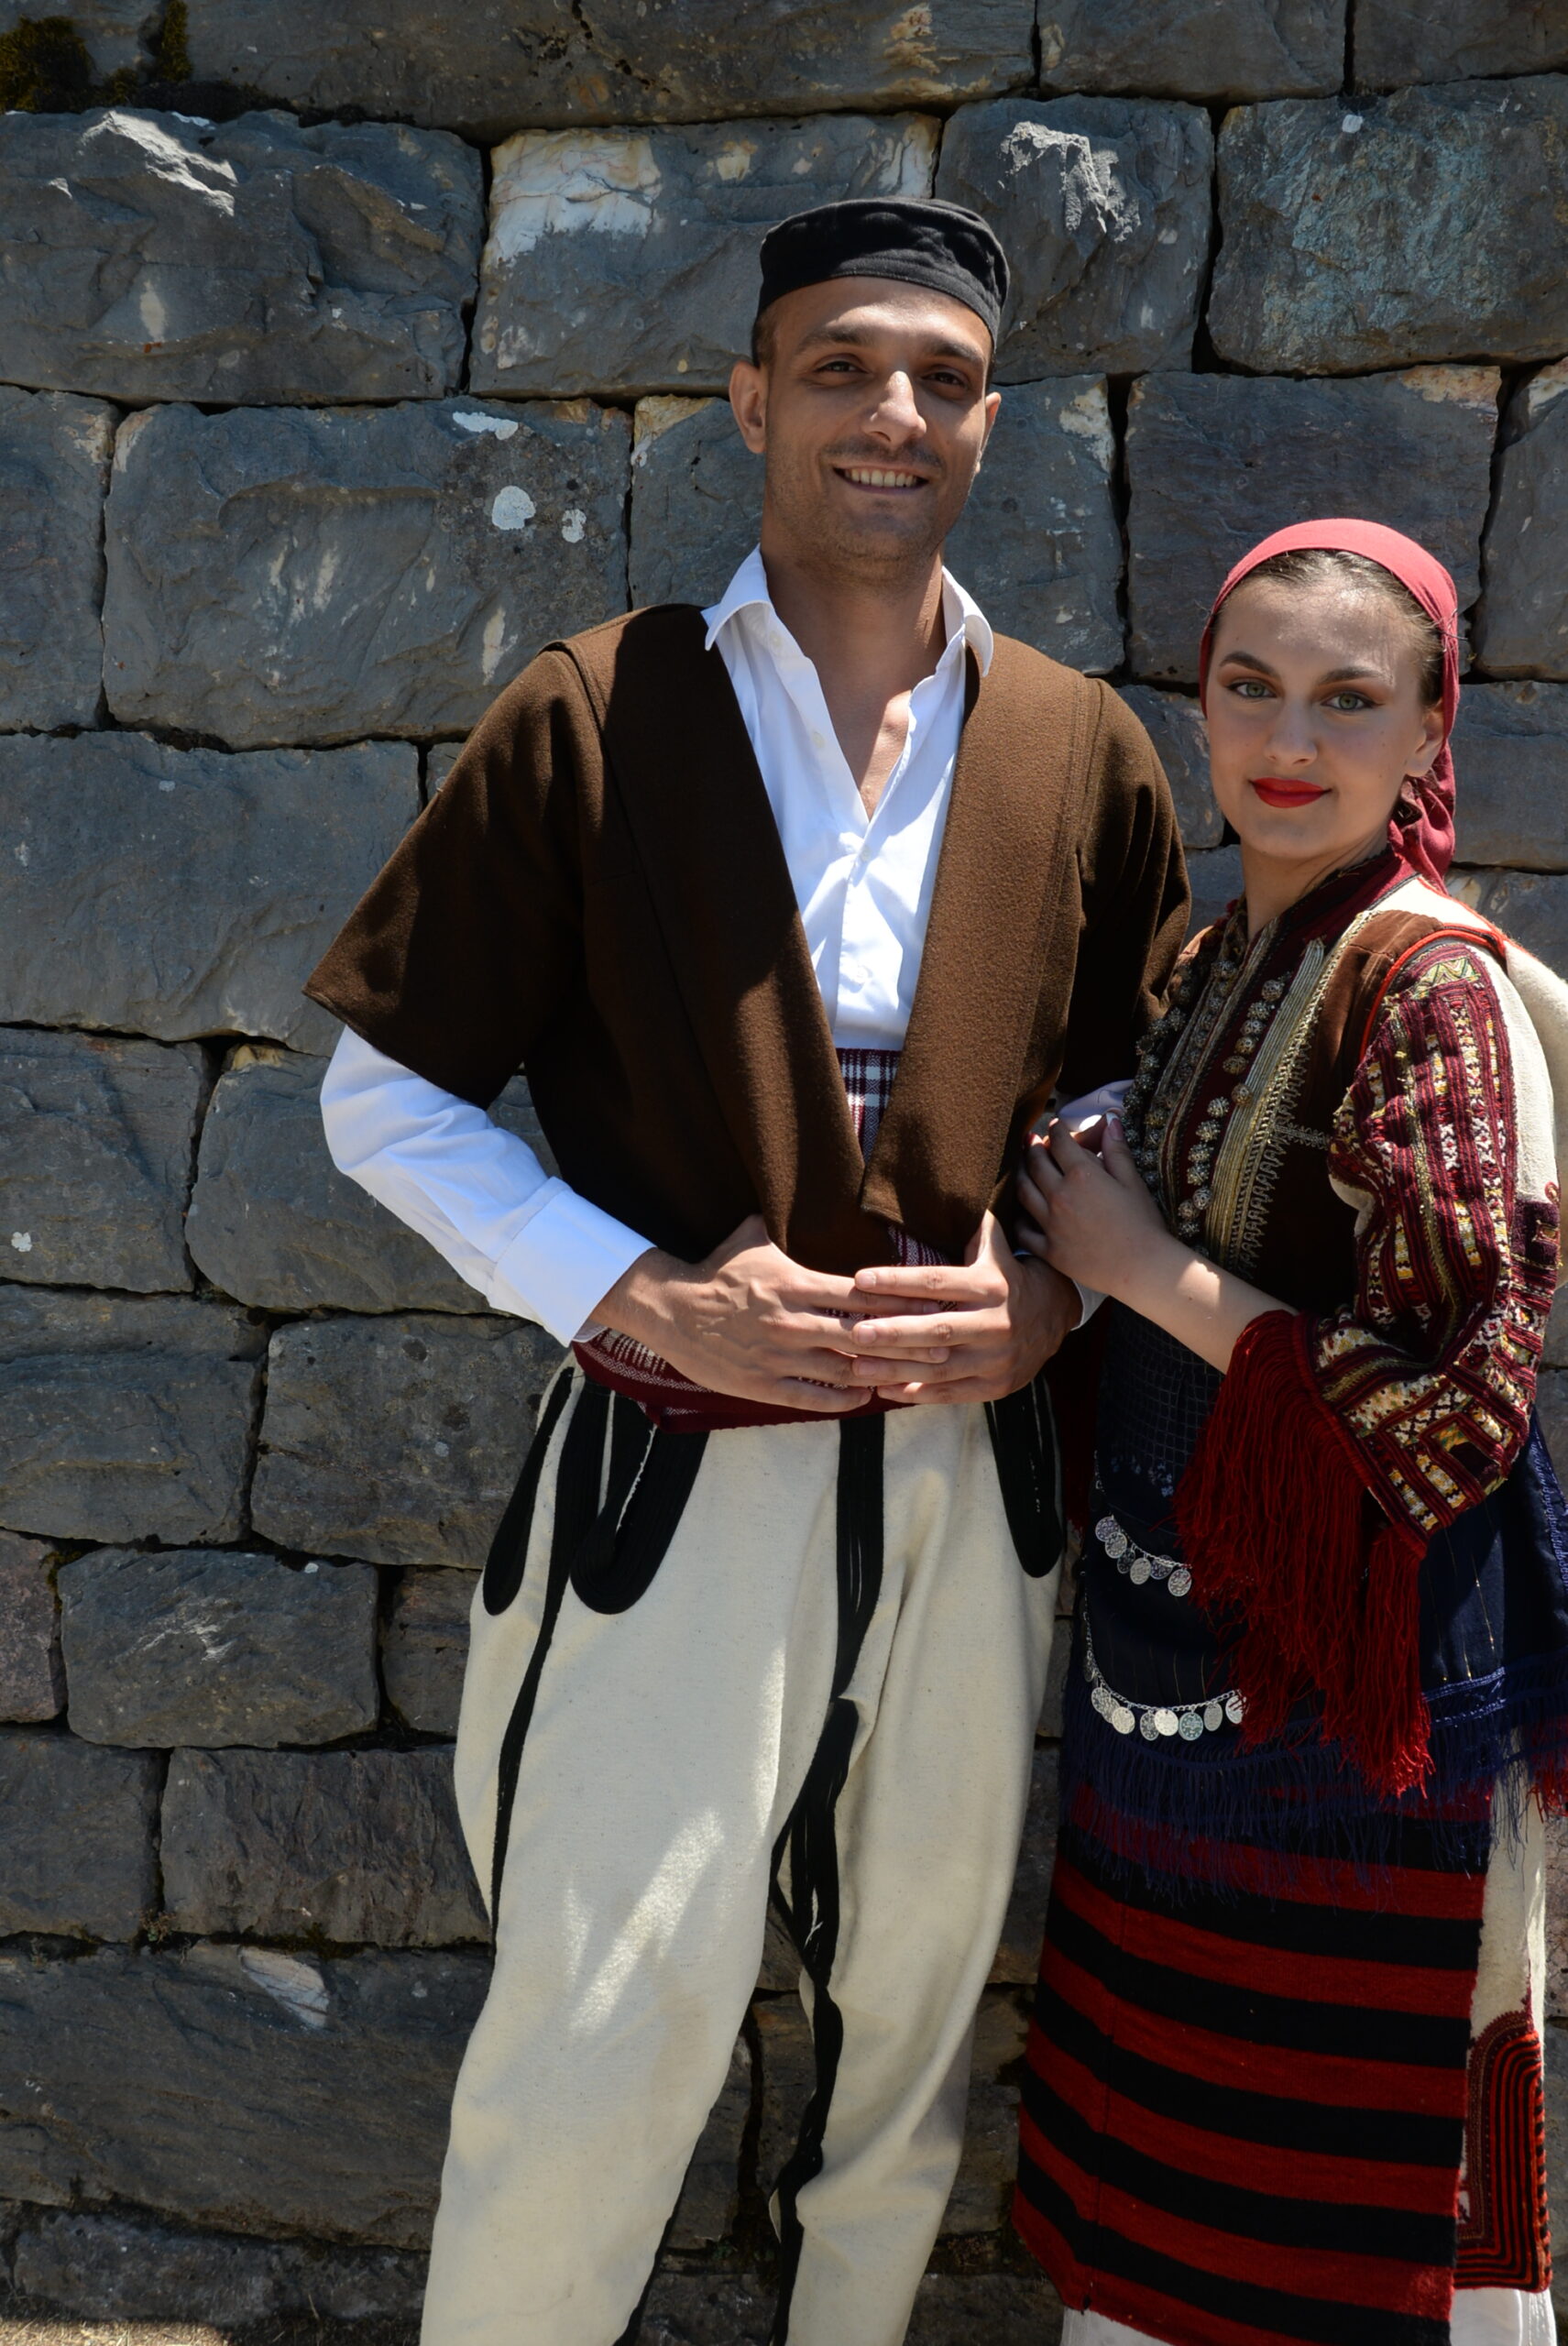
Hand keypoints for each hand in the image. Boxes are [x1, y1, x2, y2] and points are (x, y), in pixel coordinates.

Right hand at [594, 1213, 953, 1412]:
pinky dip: (845, 1399)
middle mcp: (792, 1323)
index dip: (900, 1303)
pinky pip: (814, 1398)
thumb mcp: (752, 1236)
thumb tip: (816, 1190)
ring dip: (881, 1374)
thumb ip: (787, 1221)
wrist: (671, 1311)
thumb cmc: (718, 1271)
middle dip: (906, 1343)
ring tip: (913, 1376)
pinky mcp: (764, 1384)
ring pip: (844, 1371)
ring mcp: (778, 1357)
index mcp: (795, 1284)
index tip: (932, 1306)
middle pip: (863, 1337)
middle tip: (943, 1347)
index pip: (861, 1295)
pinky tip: (867, 1395)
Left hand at [842, 1210, 1079, 1404]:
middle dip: (892, 1332)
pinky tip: (883, 1390)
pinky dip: (916, 1393)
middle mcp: (994, 1324)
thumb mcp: (996, 1247)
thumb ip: (972, 1223)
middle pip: (936, 1330)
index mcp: (990, 1286)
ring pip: (939, 1367)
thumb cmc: (1007, 1275)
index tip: (861, 1280)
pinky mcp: (995, 1386)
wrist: (1055, 1316)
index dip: (898, 1281)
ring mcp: (996, 1359)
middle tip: (853, 1332)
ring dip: (895, 1369)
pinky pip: (951, 1392)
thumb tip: (947, 1181)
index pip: (937, 1282)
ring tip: (856, 1366)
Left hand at [1016, 1116, 1169, 1297]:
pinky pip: (1024, 1230)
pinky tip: (1022, 1212)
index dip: (1056, 1130)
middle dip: (1031, 1147)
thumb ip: (1117, 1150)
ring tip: (1023, 1168)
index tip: (1055, 1125)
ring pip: (1023, 1192)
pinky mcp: (1049, 1250)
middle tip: (1029, 1140)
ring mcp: (1051, 1224)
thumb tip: (1110, 1120)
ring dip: (1021, 1175)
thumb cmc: (1144, 1224)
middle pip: (1035, 1164)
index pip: (1060, 1143)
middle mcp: (1060, 1196)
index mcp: (1082, 1176)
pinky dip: (1020, 1218)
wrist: (1142, 1268)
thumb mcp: (1133, 1182)